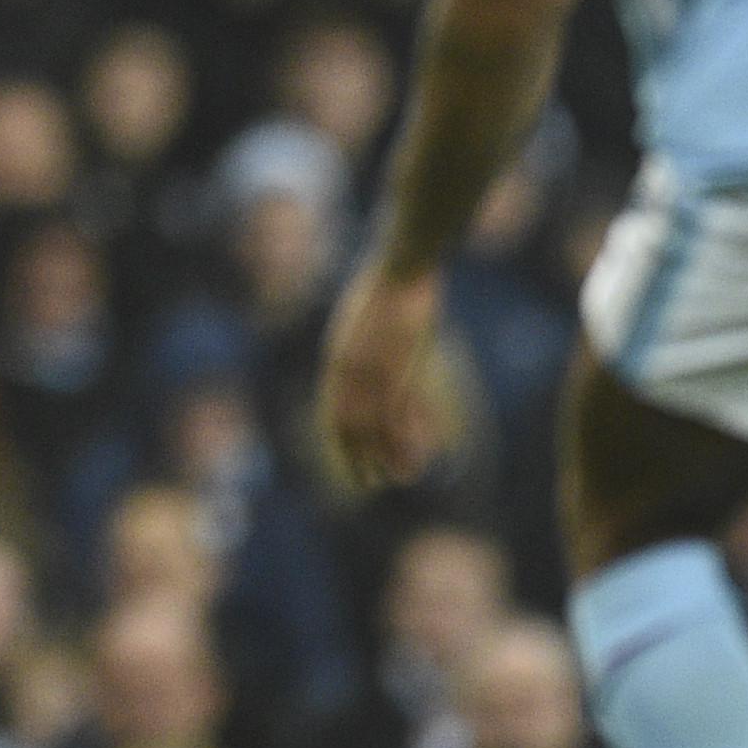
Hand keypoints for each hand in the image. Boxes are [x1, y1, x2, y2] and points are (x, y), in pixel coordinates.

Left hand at [314, 262, 448, 491]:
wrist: (403, 264)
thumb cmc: (390, 286)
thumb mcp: (370, 323)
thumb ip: (365, 349)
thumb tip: (371, 367)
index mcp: (336, 357)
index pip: (331, 411)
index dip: (340, 441)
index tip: (351, 460)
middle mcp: (348, 370)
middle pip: (347, 427)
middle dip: (356, 459)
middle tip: (367, 482)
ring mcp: (372, 371)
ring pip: (373, 430)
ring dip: (383, 459)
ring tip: (394, 480)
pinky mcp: (398, 369)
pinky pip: (398, 418)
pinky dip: (406, 443)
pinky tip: (416, 461)